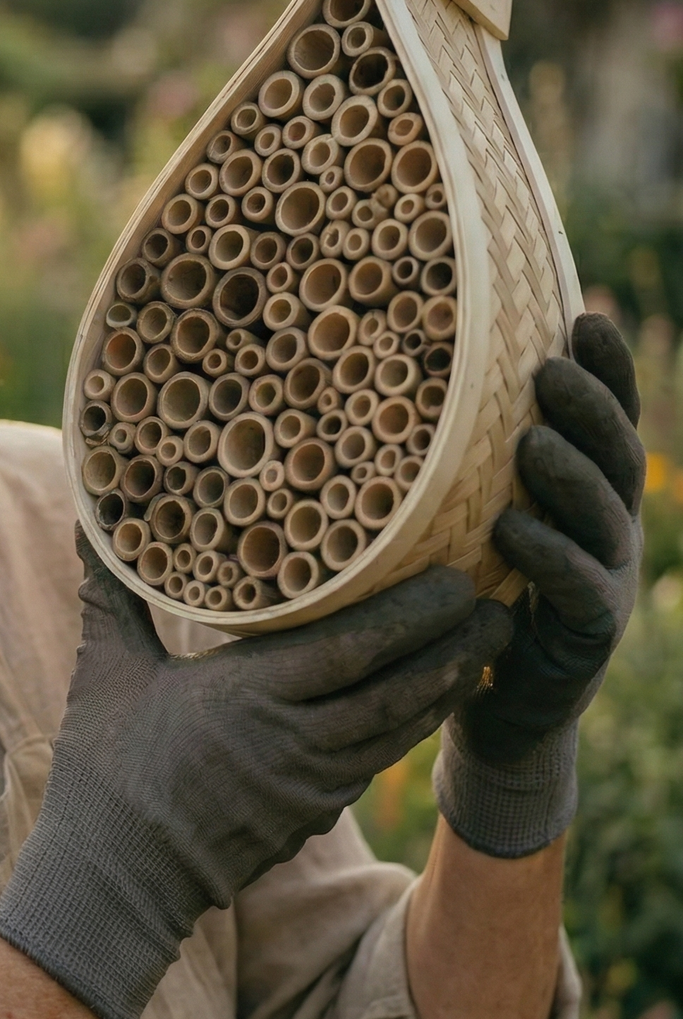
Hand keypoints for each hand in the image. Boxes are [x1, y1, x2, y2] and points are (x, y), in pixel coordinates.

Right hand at [0, 535, 509, 1018]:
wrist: (114, 879)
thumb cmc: (105, 766)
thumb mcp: (107, 670)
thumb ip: (112, 592)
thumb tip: (91, 520)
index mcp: (248, 697)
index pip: (352, 649)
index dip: (411, 614)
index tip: (455, 580)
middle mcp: (294, 742)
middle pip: (395, 689)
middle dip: (453, 647)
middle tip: (499, 605)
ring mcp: (309, 786)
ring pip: (396, 731)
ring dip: (444, 689)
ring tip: (482, 648)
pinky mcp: (309, 816)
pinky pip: (374, 762)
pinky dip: (409, 729)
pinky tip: (426, 705)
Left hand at [434, 313, 643, 857]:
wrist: (490, 702)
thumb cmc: (466, 591)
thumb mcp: (464, 517)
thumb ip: (460, 463)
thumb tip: (402, 381)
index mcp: (584, 492)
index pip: (606, 421)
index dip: (606, 372)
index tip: (584, 316)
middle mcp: (607, 528)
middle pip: (616, 457)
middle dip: (589, 409)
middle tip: (550, 370)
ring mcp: (606, 580)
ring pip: (604, 517)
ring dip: (569, 475)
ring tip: (533, 440)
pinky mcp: (588, 635)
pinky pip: (579, 590)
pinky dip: (547, 557)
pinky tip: (512, 531)